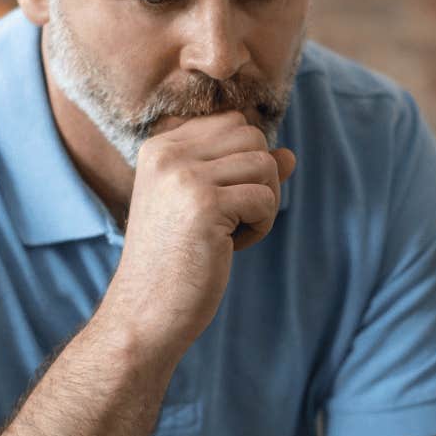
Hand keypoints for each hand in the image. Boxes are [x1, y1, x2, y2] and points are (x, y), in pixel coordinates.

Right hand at [101, 112, 295, 355]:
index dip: (243, 163)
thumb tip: (290, 155)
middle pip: (252, 137)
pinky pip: (265, 198)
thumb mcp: (206, 206)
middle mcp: (168, 153)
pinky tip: (230, 248)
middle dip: (259, 179)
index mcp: (160, 146)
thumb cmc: (177, 262)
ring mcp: (184, 176)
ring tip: (231, 234)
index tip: (220, 202)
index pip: (232, 123)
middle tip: (233, 219)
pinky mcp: (205, 204)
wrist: (144, 312)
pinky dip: (261, 227)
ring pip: (265, 164)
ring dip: (263, 204)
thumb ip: (243, 174)